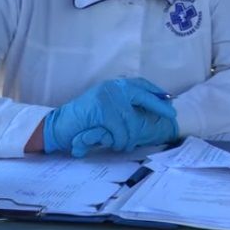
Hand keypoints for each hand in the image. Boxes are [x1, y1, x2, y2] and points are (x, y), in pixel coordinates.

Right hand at [43, 77, 177, 156]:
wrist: (58, 126)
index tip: (169, 100)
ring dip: (130, 136)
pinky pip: (120, 128)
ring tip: (126, 145)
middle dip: (158, 107)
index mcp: (114, 85)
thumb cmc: (84, 121)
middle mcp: (112, 87)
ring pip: (131, 119)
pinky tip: (118, 145)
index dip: (156, 92)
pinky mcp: (102, 110)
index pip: (141, 84)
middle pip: (143, 95)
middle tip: (171, 116)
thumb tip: (150, 110)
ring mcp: (107, 97)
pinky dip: (121, 140)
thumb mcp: (106, 108)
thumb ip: (123, 106)